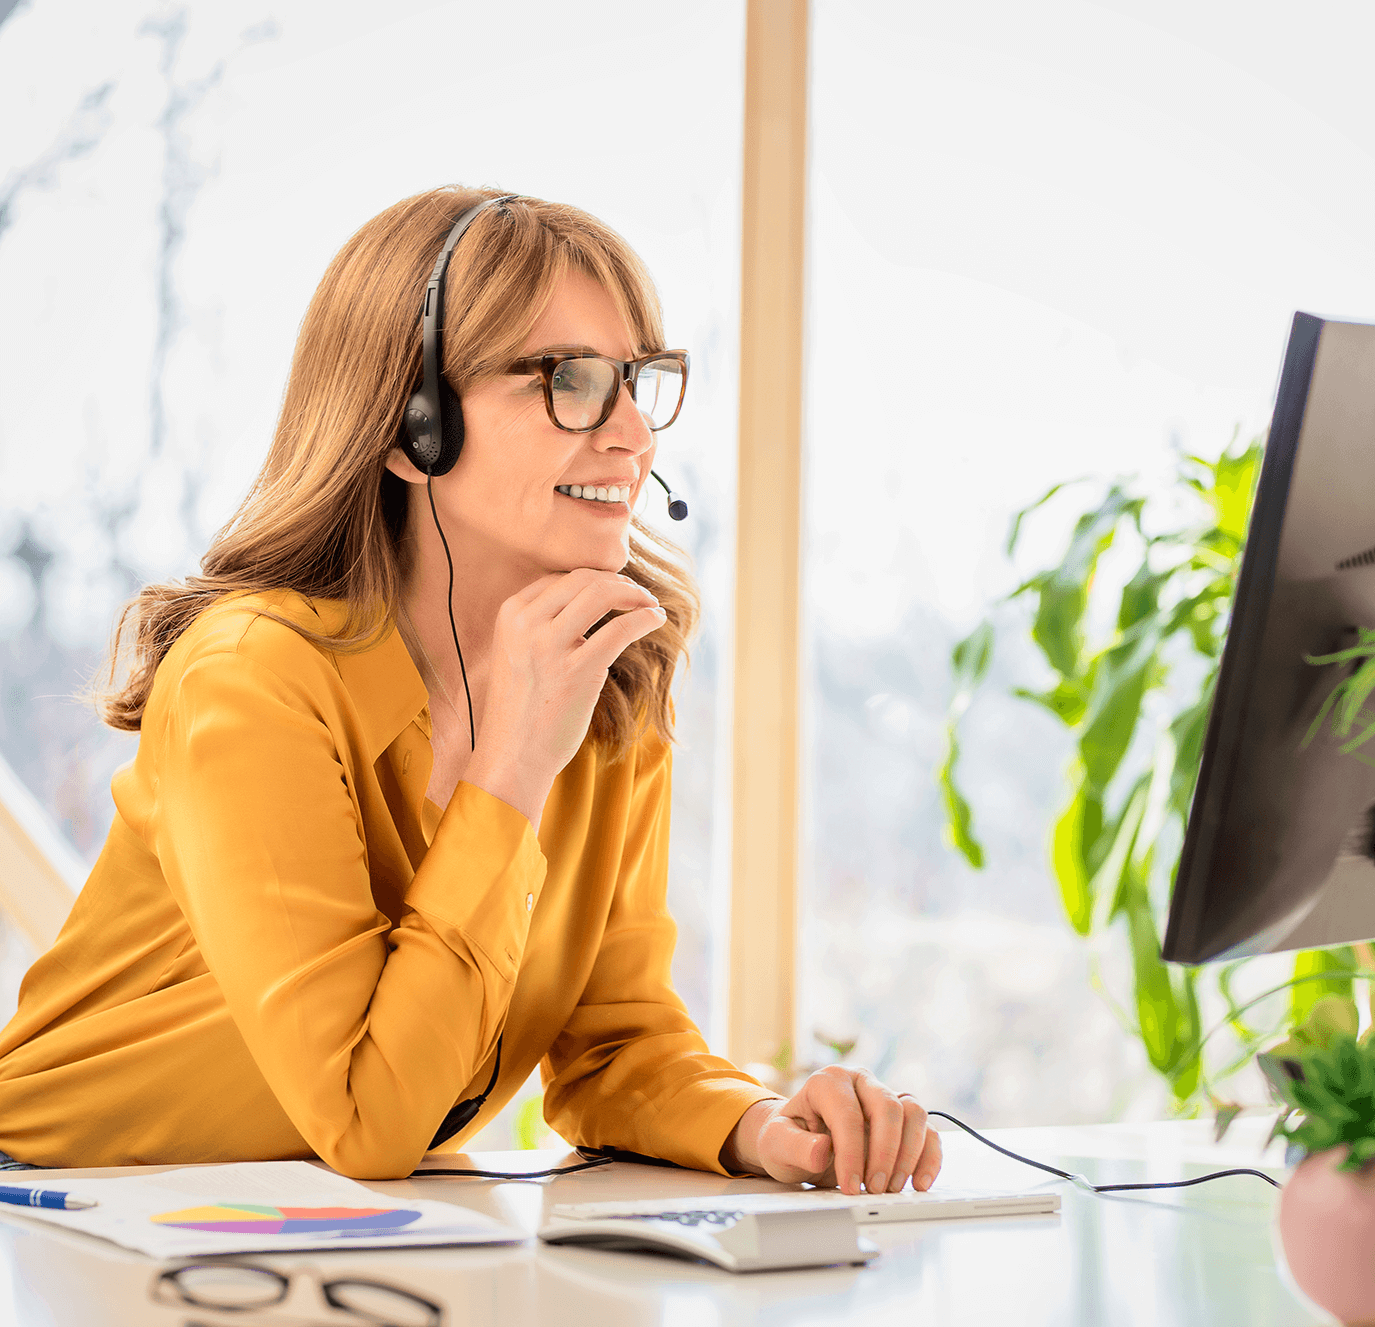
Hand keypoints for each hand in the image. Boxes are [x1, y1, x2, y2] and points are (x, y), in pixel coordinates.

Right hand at [464, 568, 664, 825]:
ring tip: (649, 604)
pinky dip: (644, 618)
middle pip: (584, 579)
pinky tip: (655, 620)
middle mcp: (527, 624)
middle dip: (617, 581)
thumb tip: (586, 601)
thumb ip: (540, 625)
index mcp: (510, 615)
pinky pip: (621, 629)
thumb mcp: (516, 653)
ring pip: (602, 594)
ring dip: (634, 594)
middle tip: (637, 594)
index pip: (560, 577)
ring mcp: (551, 646)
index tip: (614, 587)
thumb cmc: (520, 709)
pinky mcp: (578, 670)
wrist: (512, 756)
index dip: (594, 577)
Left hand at [722, 1066, 942, 1194]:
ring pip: (914, 1112)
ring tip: (892, 1188)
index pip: (847, 1113)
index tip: (851, 1187)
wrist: (799, 1141)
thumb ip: (795, 1146)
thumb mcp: (777, 1145)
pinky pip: (927, 1130)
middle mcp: (860, 1081)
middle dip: (885, 1153)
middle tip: (875, 1189)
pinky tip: (920, 1182)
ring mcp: (884, 1095)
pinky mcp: (902, 1116)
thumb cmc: (788, 1138)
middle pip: (887, 1106)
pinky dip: (929, 1156)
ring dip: (909, 1154)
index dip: (852, 1153)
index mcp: (828, 1081)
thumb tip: (821, 1150)